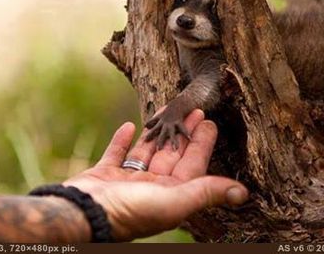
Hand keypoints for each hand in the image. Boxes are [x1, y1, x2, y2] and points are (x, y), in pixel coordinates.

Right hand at [64, 110, 247, 240]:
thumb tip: (243, 193)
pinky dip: (123, 141)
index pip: (192, 165)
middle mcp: (150, 189)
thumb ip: (206, 192)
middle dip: (184, 133)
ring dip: (157, 134)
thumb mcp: (174, 201)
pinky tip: (129, 126)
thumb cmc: (129, 211)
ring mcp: (125, 183)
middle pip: (172, 156)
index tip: (210, 122)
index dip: (202, 143)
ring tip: (166, 111)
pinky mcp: (103, 176)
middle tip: (195, 110)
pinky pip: (116, 155)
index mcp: (169, 195)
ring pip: (146, 153)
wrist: (80, 214)